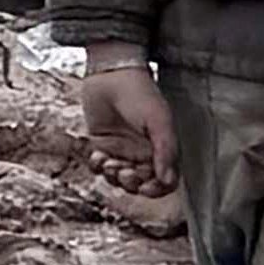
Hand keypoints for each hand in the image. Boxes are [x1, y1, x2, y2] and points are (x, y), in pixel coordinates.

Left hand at [83, 57, 175, 195]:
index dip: (156, 189)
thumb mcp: (159, 121)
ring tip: (108, 161)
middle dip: (131, 183)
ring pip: (118, 179)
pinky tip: (97, 155)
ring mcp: (122, 151)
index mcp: (162, 150)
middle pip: (140, 184)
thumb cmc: (140, 94)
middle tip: (123, 171)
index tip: (146, 188)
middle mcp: (143, 154)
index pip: (164, 181)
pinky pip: (100, 167)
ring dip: (113, 176)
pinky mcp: (101, 145)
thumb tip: (167, 181)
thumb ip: (166, 151)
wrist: (111, 74)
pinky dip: (97, 167)